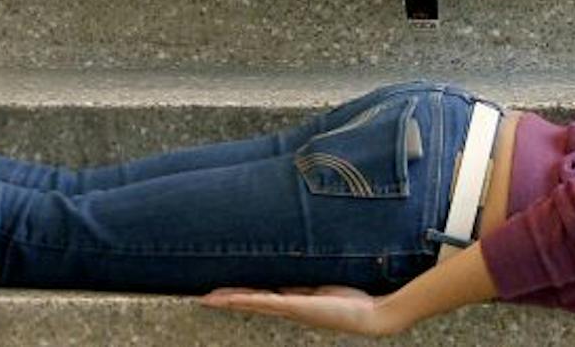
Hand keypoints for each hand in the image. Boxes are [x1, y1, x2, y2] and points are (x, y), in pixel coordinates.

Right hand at [202, 285, 397, 335]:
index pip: (259, 297)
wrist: (370, 315)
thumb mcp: (330, 283)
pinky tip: (233, 299)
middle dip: (227, 299)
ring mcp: (291, 308)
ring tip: (209, 298)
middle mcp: (289, 307)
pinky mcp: (296, 306)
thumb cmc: (353, 299)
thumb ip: (316, 276)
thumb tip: (305, 260)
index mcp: (294, 301)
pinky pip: (266, 301)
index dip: (238, 294)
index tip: (218, 291)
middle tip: (204, 297)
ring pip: (253, 303)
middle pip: (250, 302)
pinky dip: (247, 300)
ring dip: (231, 301)